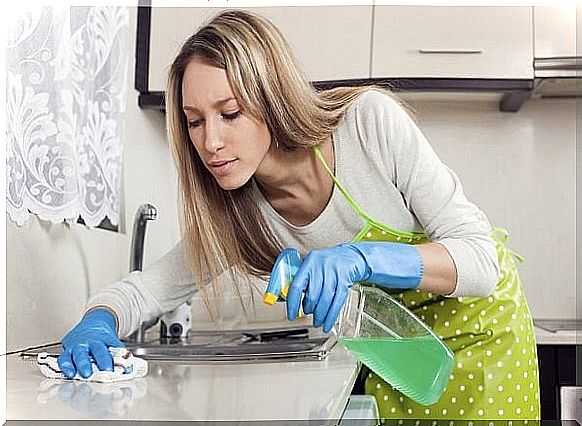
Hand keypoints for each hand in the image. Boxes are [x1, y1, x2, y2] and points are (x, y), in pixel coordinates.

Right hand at [58, 309, 123, 378]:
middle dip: (103, 360)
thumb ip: (121, 356)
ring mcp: (79, 345)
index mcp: (106, 339)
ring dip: (83, 364)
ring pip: (80, 353)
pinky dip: (66, 366)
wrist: (90, 324)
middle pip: (98, 349)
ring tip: (87, 374)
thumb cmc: (102, 338)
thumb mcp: (113, 343)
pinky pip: (64, 358)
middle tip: (107, 370)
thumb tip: (130, 369)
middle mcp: (92, 341)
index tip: (125, 367)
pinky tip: (70, 373)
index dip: (120, 357)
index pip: (115, 347)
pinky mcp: (67, 351)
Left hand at [286, 242, 422, 332]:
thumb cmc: (327, 264)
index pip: (296, 286)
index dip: (292, 303)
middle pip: (312, 295)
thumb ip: (302, 280)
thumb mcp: (312, 266)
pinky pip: (337, 303)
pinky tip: (327, 324)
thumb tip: (288, 299)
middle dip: (309, 309)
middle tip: (307, 314)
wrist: (350, 256)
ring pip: (325, 301)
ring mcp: (335, 273)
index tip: (290, 314)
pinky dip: (331, 316)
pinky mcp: (345, 281)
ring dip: (320, 315)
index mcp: (309, 263)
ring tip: (317, 322)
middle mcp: (321, 267)